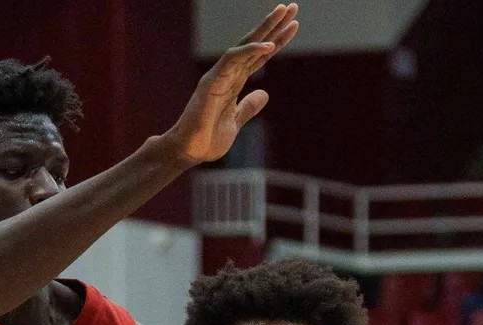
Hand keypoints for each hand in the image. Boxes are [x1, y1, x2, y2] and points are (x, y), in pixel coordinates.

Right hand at [164, 3, 296, 165]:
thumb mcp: (236, 122)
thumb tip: (264, 94)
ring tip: (283, 12)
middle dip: (273, 25)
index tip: (294, 26)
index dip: (277, 41)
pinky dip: (251, 51)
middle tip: (292, 7)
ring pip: (244, 44)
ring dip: (265, 28)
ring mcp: (219, 76)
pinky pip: (232, 60)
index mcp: (234, 82)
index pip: (259, 56)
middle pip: (254, 44)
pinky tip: (270, 44)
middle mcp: (227, 74)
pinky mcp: (211, 82)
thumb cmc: (207, 139)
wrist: (188, 152)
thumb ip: (248, 107)